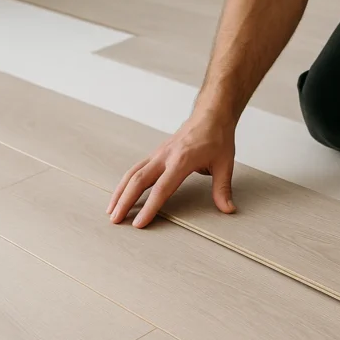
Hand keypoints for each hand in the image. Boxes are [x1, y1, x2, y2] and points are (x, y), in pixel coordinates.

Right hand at [107, 111, 236, 227]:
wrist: (210, 116)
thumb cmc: (217, 138)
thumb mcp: (225, 164)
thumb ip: (223, 188)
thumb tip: (228, 209)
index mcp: (182, 160)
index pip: (162, 188)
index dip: (150, 207)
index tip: (139, 223)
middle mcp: (165, 156)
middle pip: (139, 181)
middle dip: (125, 201)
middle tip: (116, 220)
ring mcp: (158, 154)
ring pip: (132, 174)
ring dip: (120, 192)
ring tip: (111, 211)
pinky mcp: (156, 153)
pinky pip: (136, 168)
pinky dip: (126, 182)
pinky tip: (121, 194)